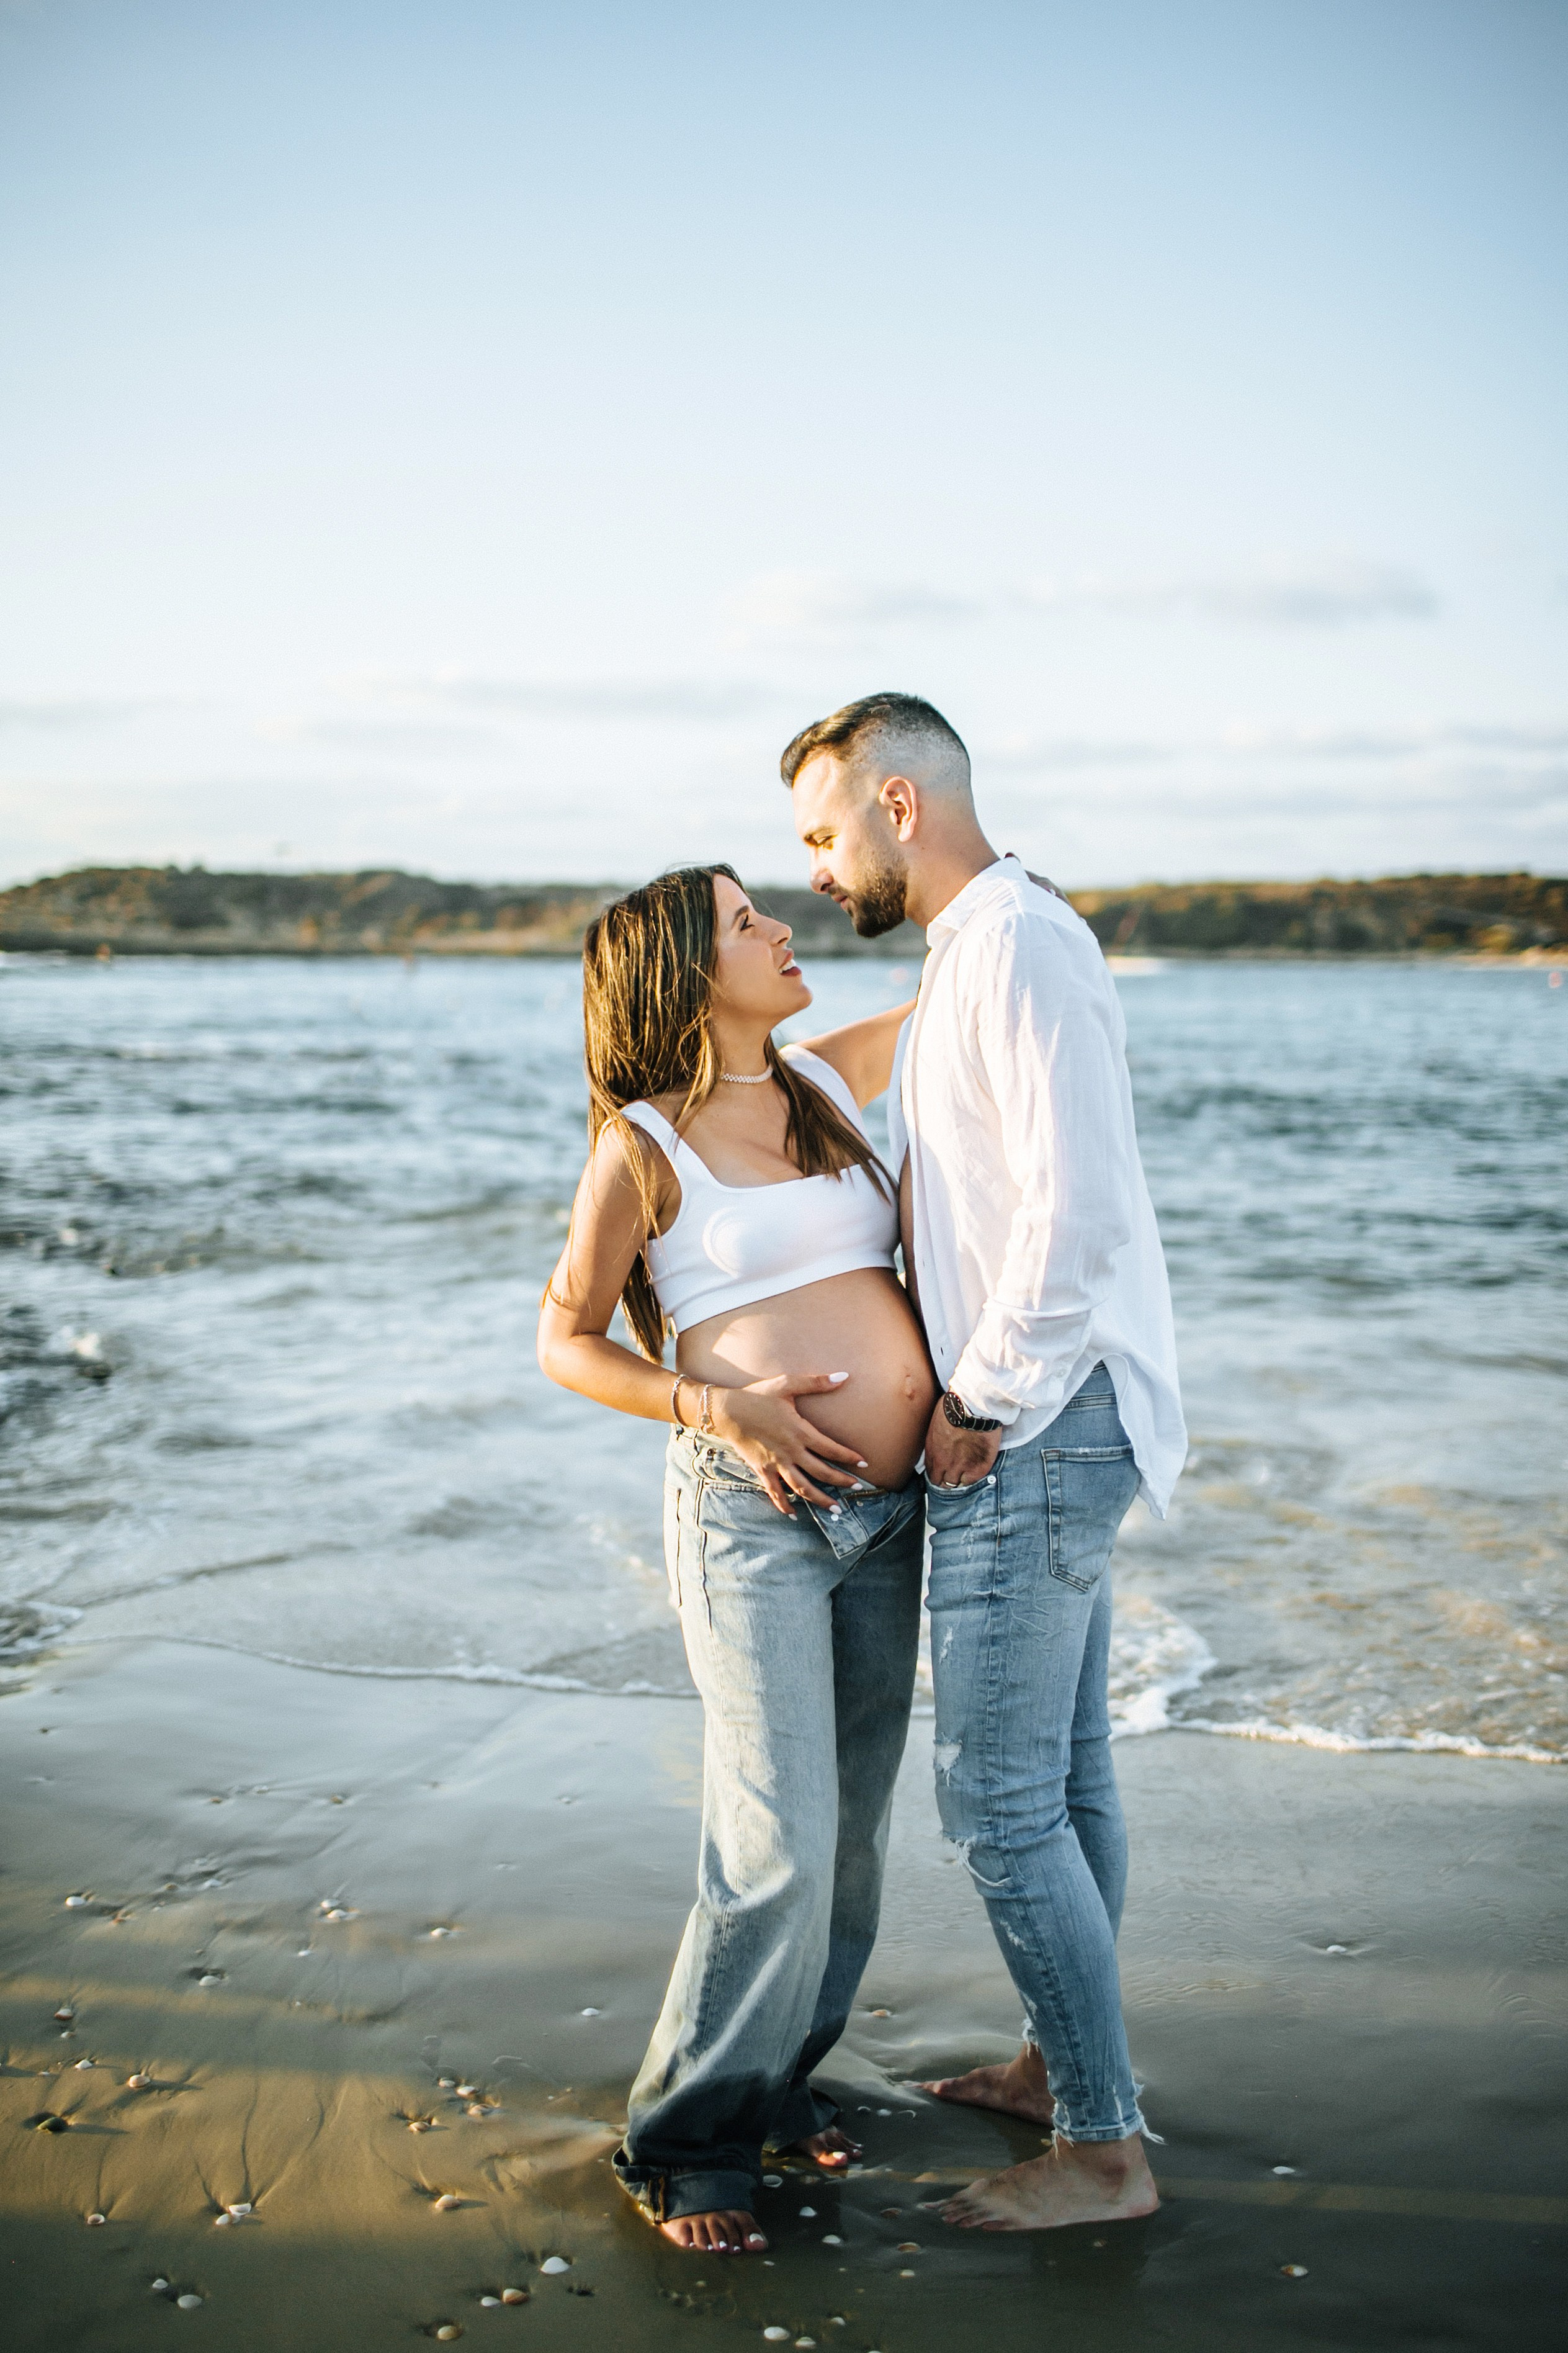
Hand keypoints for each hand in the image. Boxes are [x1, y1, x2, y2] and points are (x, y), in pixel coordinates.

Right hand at [710, 1373, 870, 1515]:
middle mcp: (790, 1451)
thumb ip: (817, 1382)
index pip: (831, 1449)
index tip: (865, 1464)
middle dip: (841, 1481)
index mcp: (800, 1431)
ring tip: (836, 1510)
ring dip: (820, 1500)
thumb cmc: (758, 1396)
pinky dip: (784, 1505)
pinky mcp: (761, 1470)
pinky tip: (794, 1515)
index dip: (849, 1457)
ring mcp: (776, 1463)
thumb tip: (845, 1376)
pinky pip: (775, 1492)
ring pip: (802, 1487)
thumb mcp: (787, 1384)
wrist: (727, 1411)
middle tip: (857, 1488)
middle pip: (821, 1472)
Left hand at [923, 1397, 1002, 1488]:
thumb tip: (939, 1444)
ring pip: (956, 1484)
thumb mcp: (936, 1423)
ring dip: (960, 1479)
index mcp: (932, 1452)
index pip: (931, 1473)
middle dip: (947, 1480)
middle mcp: (943, 1463)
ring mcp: (960, 1467)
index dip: (939, 1474)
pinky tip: (976, 1468)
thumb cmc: (954, 1407)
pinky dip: (973, 1477)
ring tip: (967, 1471)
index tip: (944, 1472)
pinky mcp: (977, 1469)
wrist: (973, 1407)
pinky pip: (971, 1481)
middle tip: (955, 1475)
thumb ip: (936, 1440)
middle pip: (942, 1483)